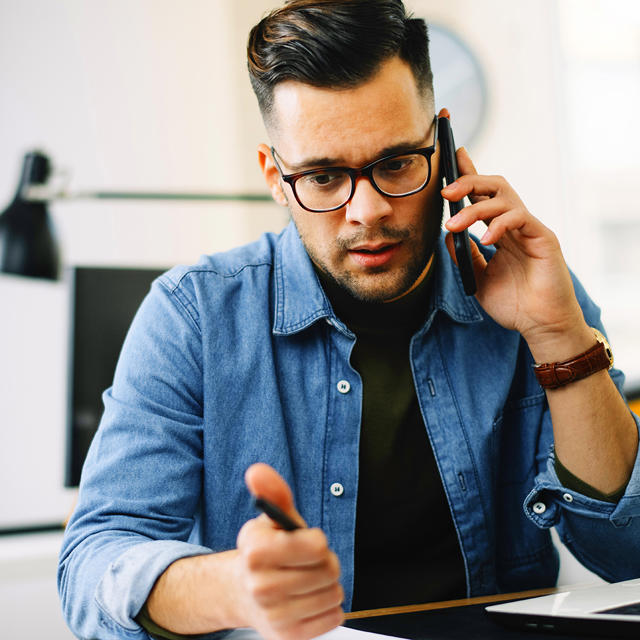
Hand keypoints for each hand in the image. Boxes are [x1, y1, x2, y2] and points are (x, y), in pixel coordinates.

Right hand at [234, 463, 343, 639]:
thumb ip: (272, 492)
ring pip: (333, 594)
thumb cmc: (266, 551)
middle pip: (328, 570)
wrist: (244, 593)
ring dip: (327, 584)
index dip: (316, 541)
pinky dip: (328, 606)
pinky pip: (333, 617)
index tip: (307, 541)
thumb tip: (257, 471)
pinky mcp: (288, 636)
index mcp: (256, 550)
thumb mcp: (270, 519)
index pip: (316, 546)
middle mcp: (260, 585)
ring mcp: (274, 614)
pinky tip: (310, 598)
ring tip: (308, 579)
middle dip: (325, 562)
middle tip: (308, 562)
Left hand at [442, 146, 591, 359]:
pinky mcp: (543, 238)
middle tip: (445, 192)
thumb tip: (447, 234)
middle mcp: (515, 226)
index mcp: (499, 232)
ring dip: (474, 209)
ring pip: (504, 199)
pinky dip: (499, 225)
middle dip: (468, 181)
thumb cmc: (514, 305)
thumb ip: (464, 256)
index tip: (453, 156)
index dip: (469, 174)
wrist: (540, 326)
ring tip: (455, 226)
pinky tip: (486, 240)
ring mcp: (530, 230)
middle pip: (494, 187)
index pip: (483, 196)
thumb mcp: (478, 278)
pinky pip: (520, 218)